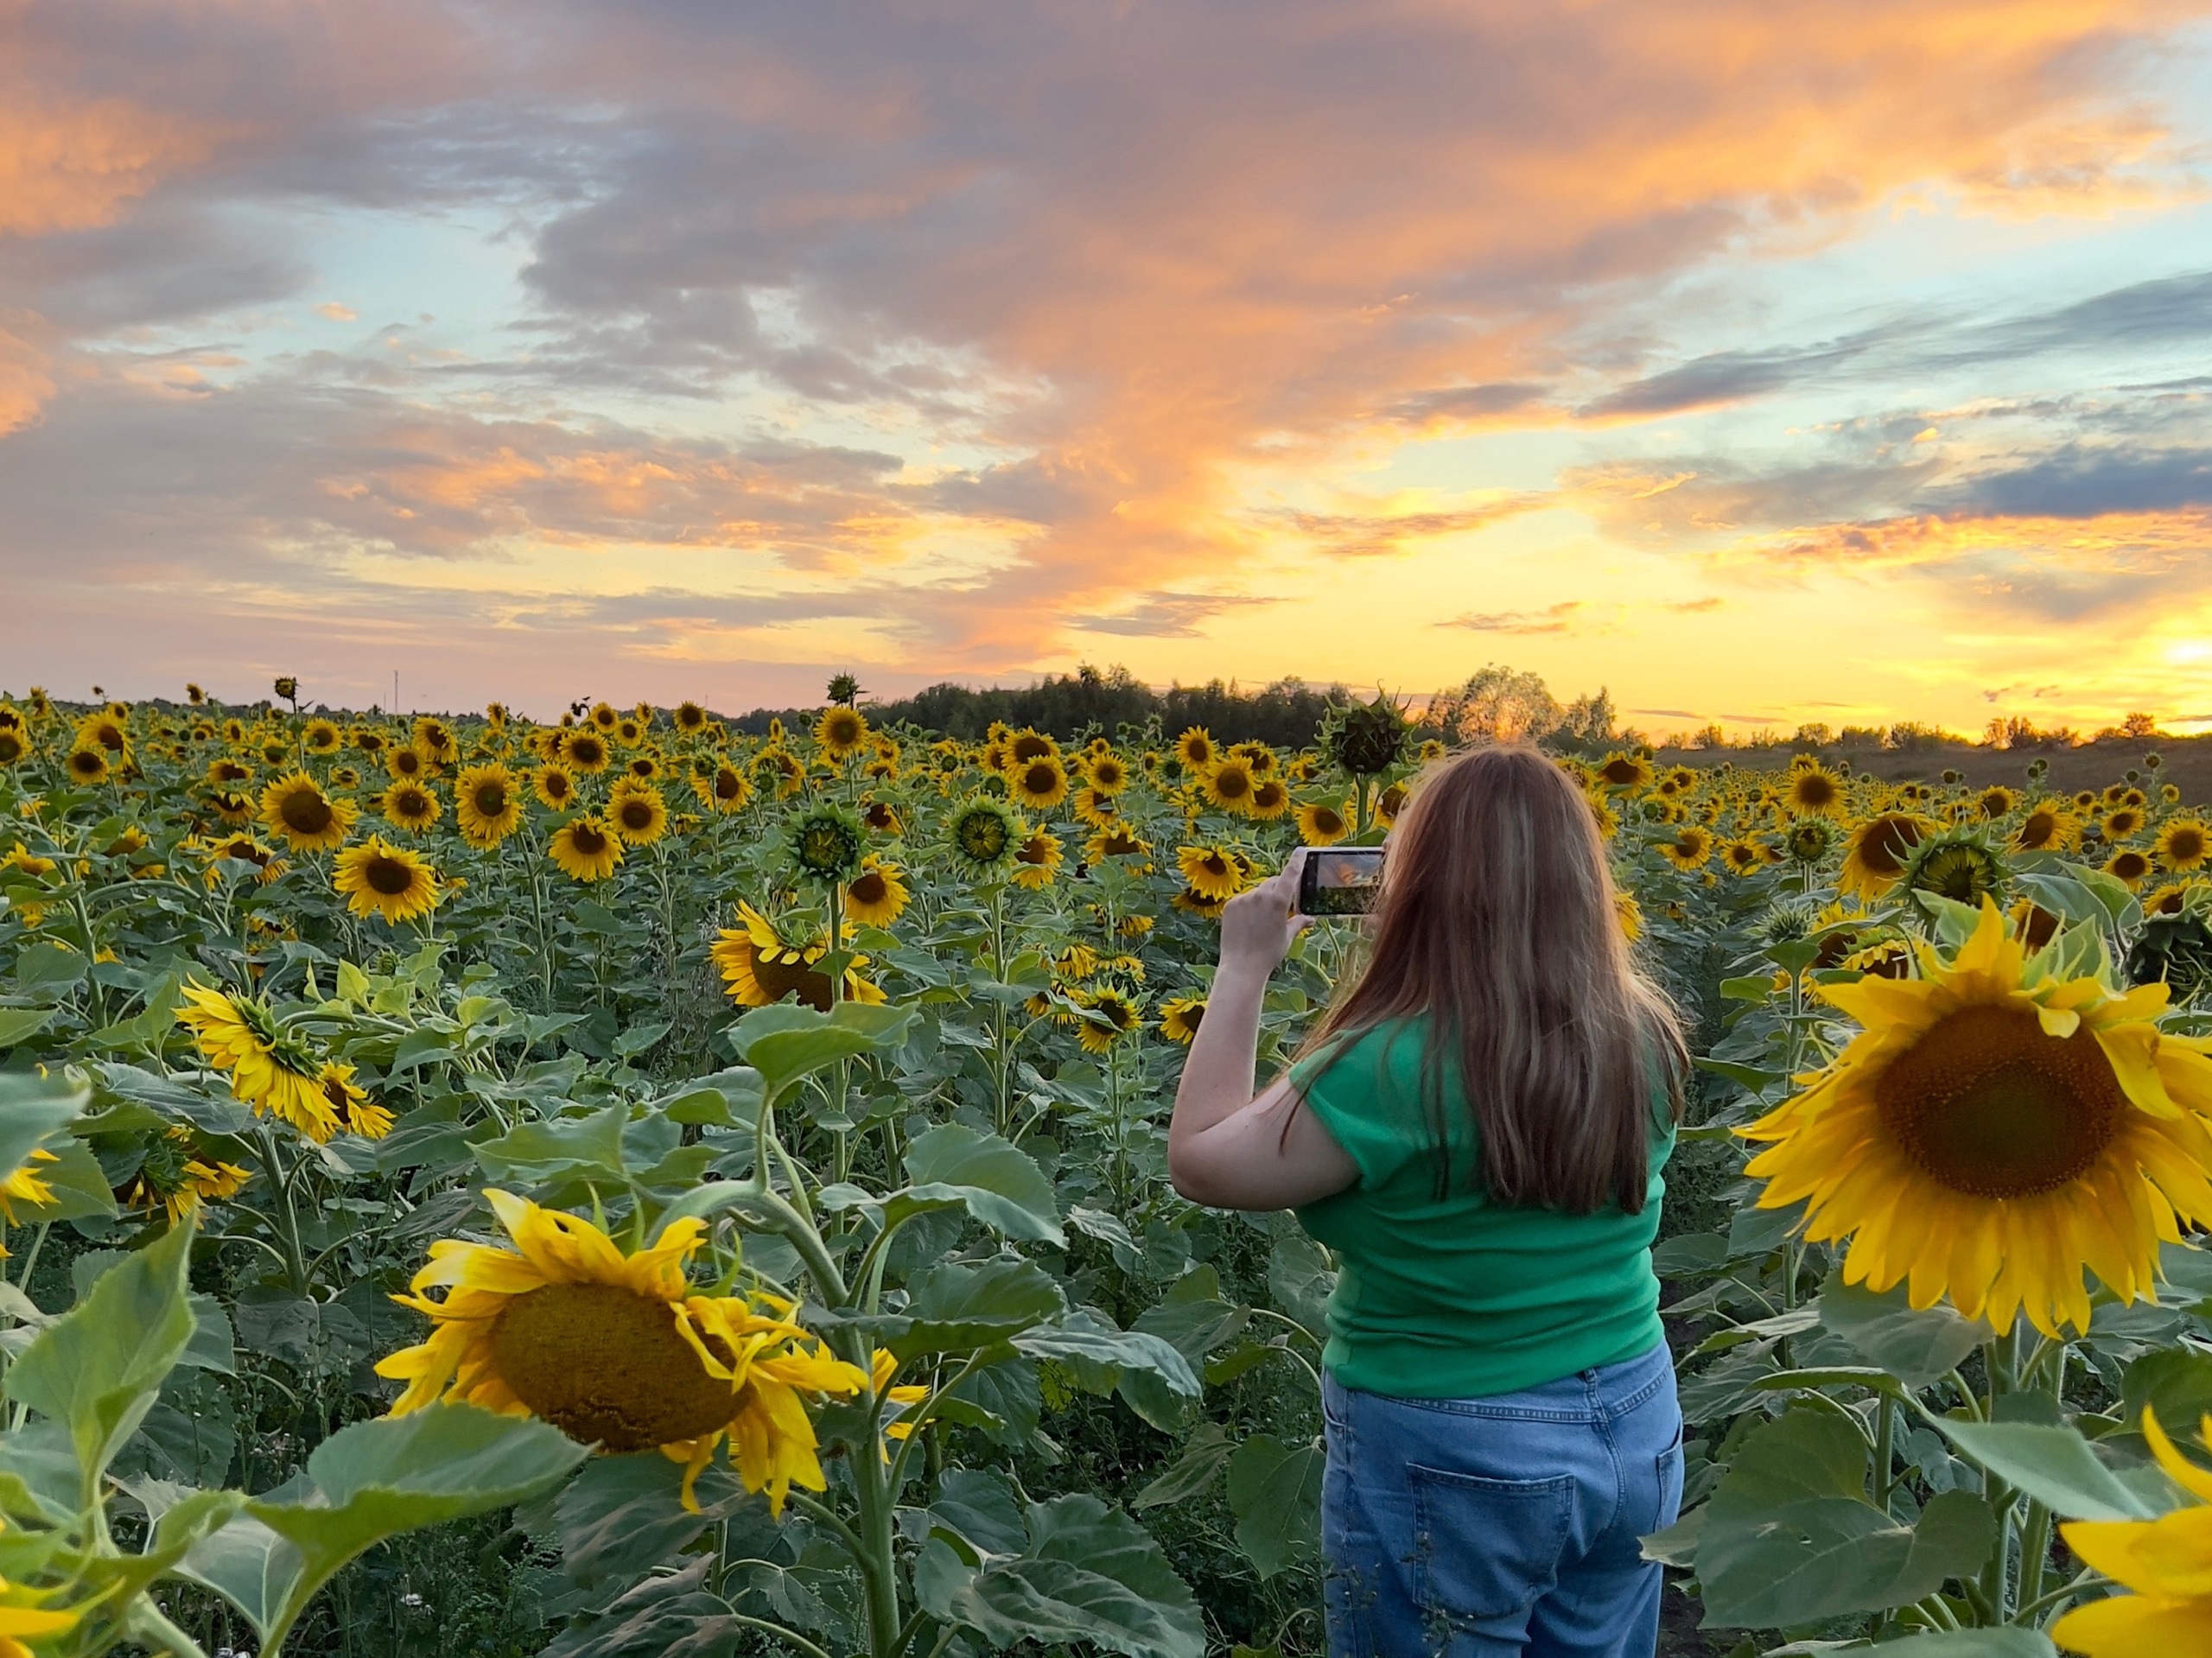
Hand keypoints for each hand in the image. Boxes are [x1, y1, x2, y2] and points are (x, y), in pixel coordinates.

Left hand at [1218, 848, 1310, 978]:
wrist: (1242, 966)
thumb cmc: (1269, 953)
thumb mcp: (1287, 937)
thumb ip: (1298, 922)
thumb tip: (1311, 918)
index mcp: (1279, 901)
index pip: (1290, 873)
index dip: (1297, 860)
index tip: (1301, 851)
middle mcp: (1260, 895)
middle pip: (1273, 882)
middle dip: (1279, 889)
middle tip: (1280, 906)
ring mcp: (1243, 899)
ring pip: (1257, 891)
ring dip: (1262, 899)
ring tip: (1260, 921)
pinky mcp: (1230, 904)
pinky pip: (1243, 899)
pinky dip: (1247, 906)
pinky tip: (1247, 923)